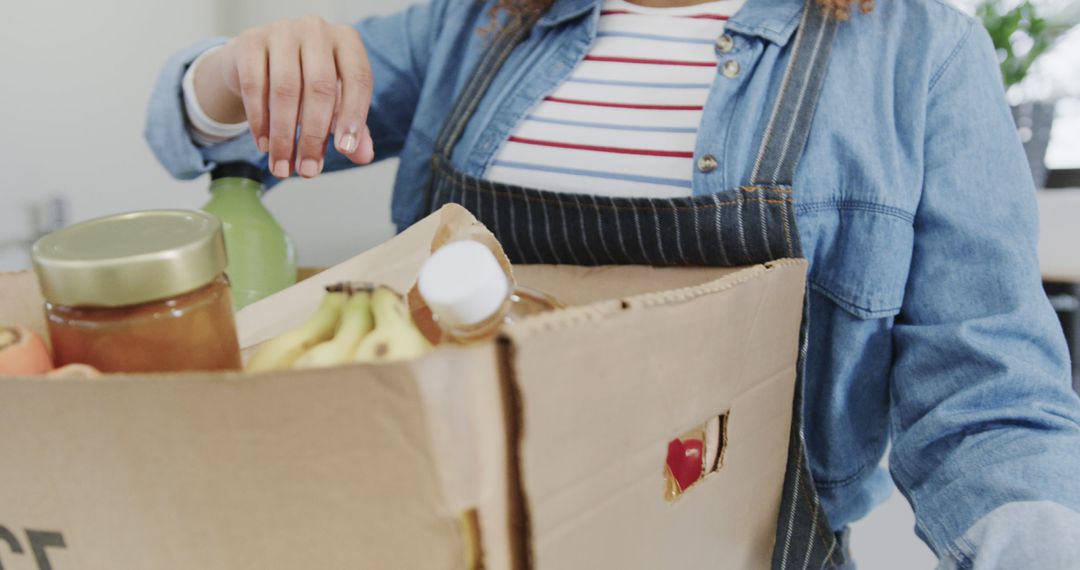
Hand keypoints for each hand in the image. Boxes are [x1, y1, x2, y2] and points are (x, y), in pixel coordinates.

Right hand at [194, 15, 374, 178]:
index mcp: (346, 41)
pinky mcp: (249, 41)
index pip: (358, 79)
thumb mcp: (335, 104)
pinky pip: (255, 86)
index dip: (353, 117)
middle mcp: (316, 30)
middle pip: (321, 87)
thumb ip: (352, 128)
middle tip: (308, 171)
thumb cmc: (305, 84)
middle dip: (314, 137)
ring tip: (283, 167)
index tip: (344, 151)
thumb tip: (363, 155)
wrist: (258, 62)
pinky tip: (264, 146)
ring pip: (285, 90)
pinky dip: (259, 121)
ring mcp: (282, 31)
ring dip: (284, 137)